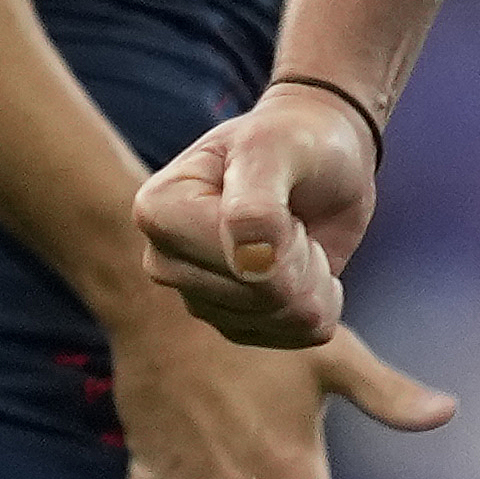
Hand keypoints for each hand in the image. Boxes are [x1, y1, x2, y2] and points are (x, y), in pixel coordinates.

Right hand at [135, 88, 378, 347]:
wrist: (318, 159)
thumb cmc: (292, 141)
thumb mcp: (275, 147)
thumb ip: (257, 202)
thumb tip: (249, 264)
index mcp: (159, 210)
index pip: (238, 256)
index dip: (284, 232)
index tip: (281, 193)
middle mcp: (166, 261)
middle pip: (258, 296)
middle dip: (301, 257)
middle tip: (295, 214)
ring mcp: (198, 297)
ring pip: (279, 320)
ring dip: (314, 278)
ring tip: (300, 235)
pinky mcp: (233, 324)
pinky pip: (294, 337)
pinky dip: (320, 302)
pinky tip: (308, 267)